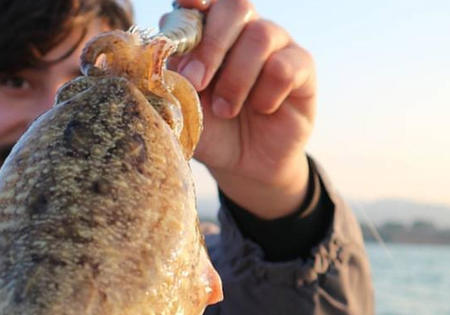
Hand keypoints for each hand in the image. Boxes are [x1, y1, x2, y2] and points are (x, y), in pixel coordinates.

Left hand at [172, 0, 315, 218]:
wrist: (243, 164)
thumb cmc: (208, 128)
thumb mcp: (180, 108)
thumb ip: (167, 81)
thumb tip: (147, 60)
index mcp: (207, 32)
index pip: (202, 3)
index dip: (194, 1)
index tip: (185, 5)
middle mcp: (242, 30)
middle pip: (235, 7)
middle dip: (211, 45)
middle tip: (196, 82)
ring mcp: (276, 44)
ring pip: (261, 36)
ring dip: (237, 78)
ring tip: (225, 109)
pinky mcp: (302, 67)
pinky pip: (286, 66)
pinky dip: (267, 93)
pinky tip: (260, 110)